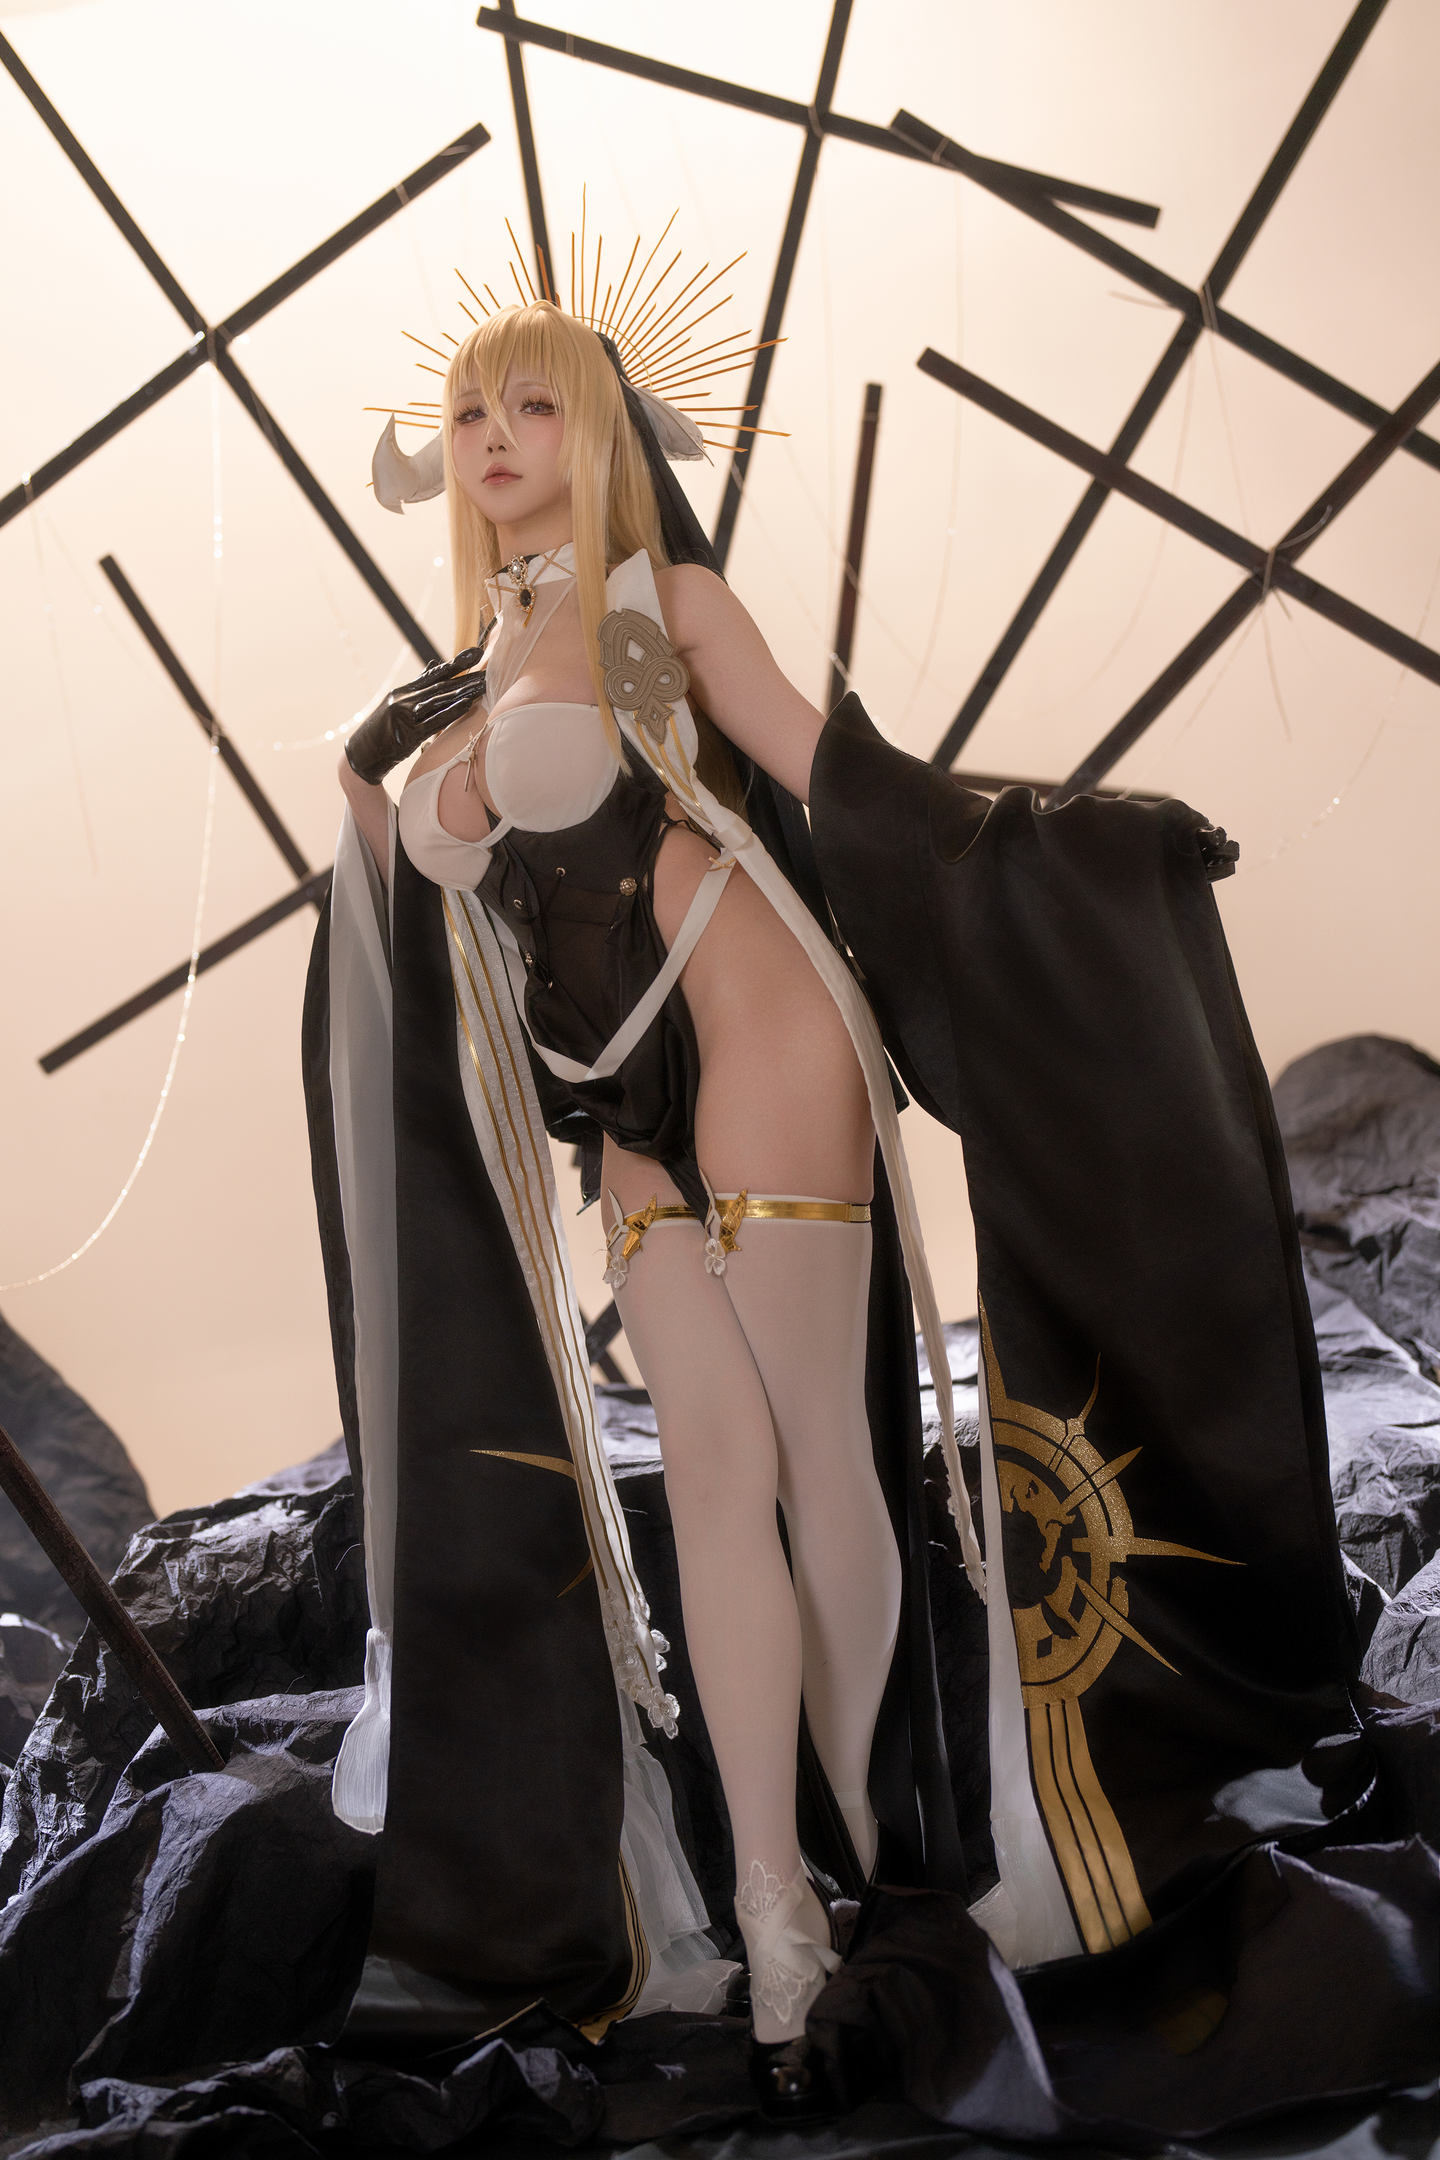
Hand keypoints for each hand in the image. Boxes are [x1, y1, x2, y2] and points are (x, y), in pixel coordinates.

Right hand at [345, 645, 486, 783]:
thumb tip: (435, 664)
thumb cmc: (382, 733)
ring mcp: (404, 716)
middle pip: (441, 686)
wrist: (360, 757)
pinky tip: (467, 704)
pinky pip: (433, 722)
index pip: (434, 675)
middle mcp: (403, 700)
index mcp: (403, 692)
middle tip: (489, 672)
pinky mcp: (406, 735)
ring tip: (483, 686)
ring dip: (463, 693)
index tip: (477, 653)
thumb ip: (418, 686)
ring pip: (438, 701)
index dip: (456, 664)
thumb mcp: (397, 705)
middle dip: (467, 678)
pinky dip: (451, 712)